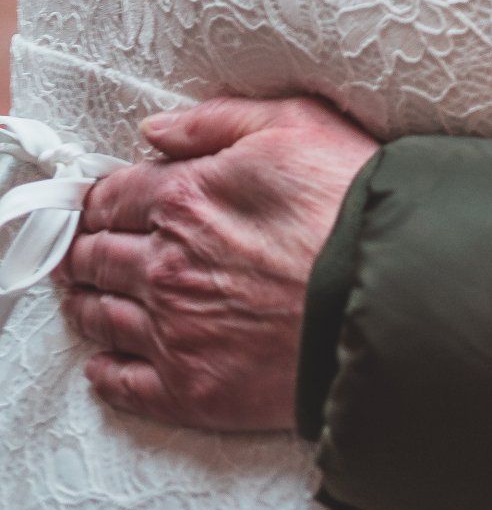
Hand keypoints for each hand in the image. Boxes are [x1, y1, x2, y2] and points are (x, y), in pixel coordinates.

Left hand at [61, 98, 377, 432]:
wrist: (390, 294)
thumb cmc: (350, 204)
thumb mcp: (296, 125)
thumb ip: (216, 120)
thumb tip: (154, 131)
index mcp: (183, 199)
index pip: (111, 198)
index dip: (98, 199)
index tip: (95, 205)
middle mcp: (164, 267)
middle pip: (96, 258)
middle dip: (85, 251)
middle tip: (82, 252)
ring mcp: (172, 332)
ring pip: (101, 319)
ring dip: (86, 304)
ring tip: (85, 299)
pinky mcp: (189, 389)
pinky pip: (122, 385)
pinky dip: (103, 372)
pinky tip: (104, 363)